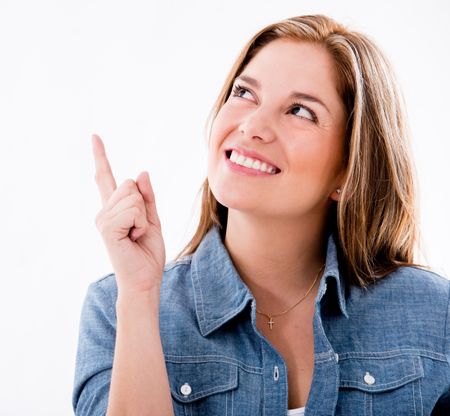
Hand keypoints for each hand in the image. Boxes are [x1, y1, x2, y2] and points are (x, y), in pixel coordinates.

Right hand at [92, 134, 165, 295]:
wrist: (145, 279)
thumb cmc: (147, 253)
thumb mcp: (153, 220)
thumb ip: (147, 197)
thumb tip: (142, 172)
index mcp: (115, 209)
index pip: (106, 178)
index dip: (101, 157)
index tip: (95, 137)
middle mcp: (104, 211)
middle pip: (130, 184)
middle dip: (143, 205)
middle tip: (139, 230)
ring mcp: (103, 218)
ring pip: (133, 196)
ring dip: (143, 217)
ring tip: (136, 235)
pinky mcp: (106, 227)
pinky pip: (133, 209)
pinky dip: (141, 223)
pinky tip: (133, 238)